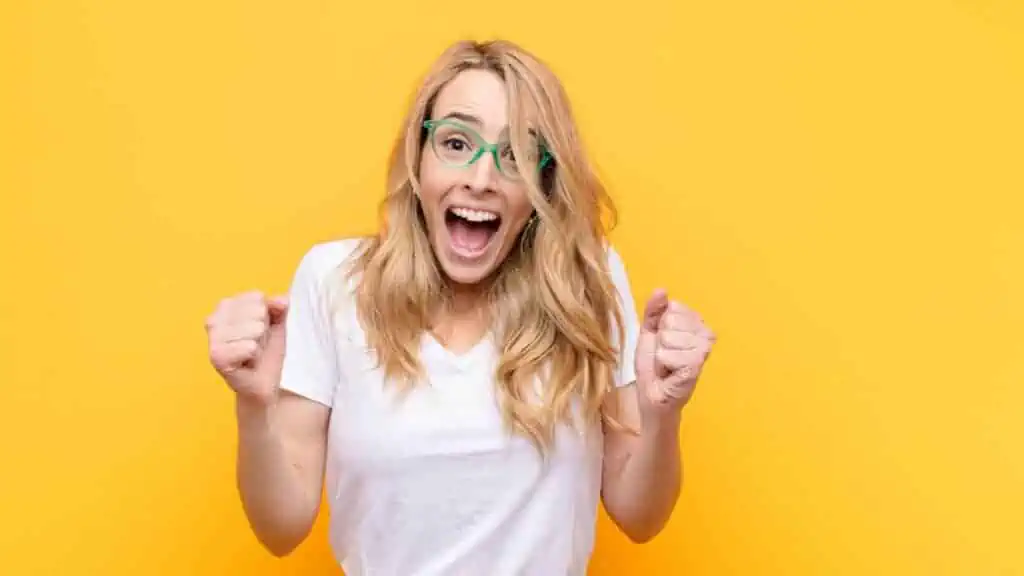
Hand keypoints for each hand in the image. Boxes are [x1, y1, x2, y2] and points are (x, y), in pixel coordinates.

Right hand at [205, 291, 288, 405]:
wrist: (262, 383)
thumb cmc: (266, 351)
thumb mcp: (277, 324)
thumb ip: (279, 307)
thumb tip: (282, 300)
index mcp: (226, 306)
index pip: (257, 297)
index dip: (267, 314)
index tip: (260, 330)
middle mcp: (214, 319)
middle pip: (257, 311)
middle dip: (263, 330)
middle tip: (255, 344)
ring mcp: (213, 338)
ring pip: (255, 329)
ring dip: (260, 344)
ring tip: (251, 354)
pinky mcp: (217, 356)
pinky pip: (250, 346)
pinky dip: (255, 355)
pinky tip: (247, 362)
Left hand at [634, 288, 715, 417]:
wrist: (652, 394)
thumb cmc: (653, 363)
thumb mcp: (649, 332)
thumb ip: (654, 310)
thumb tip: (662, 290)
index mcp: (696, 322)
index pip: (674, 306)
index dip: (661, 325)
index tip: (663, 341)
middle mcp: (706, 333)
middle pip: (671, 320)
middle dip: (661, 339)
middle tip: (665, 355)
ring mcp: (703, 349)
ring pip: (668, 336)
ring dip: (661, 353)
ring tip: (667, 365)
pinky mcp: (697, 364)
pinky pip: (668, 354)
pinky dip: (663, 364)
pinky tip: (670, 372)